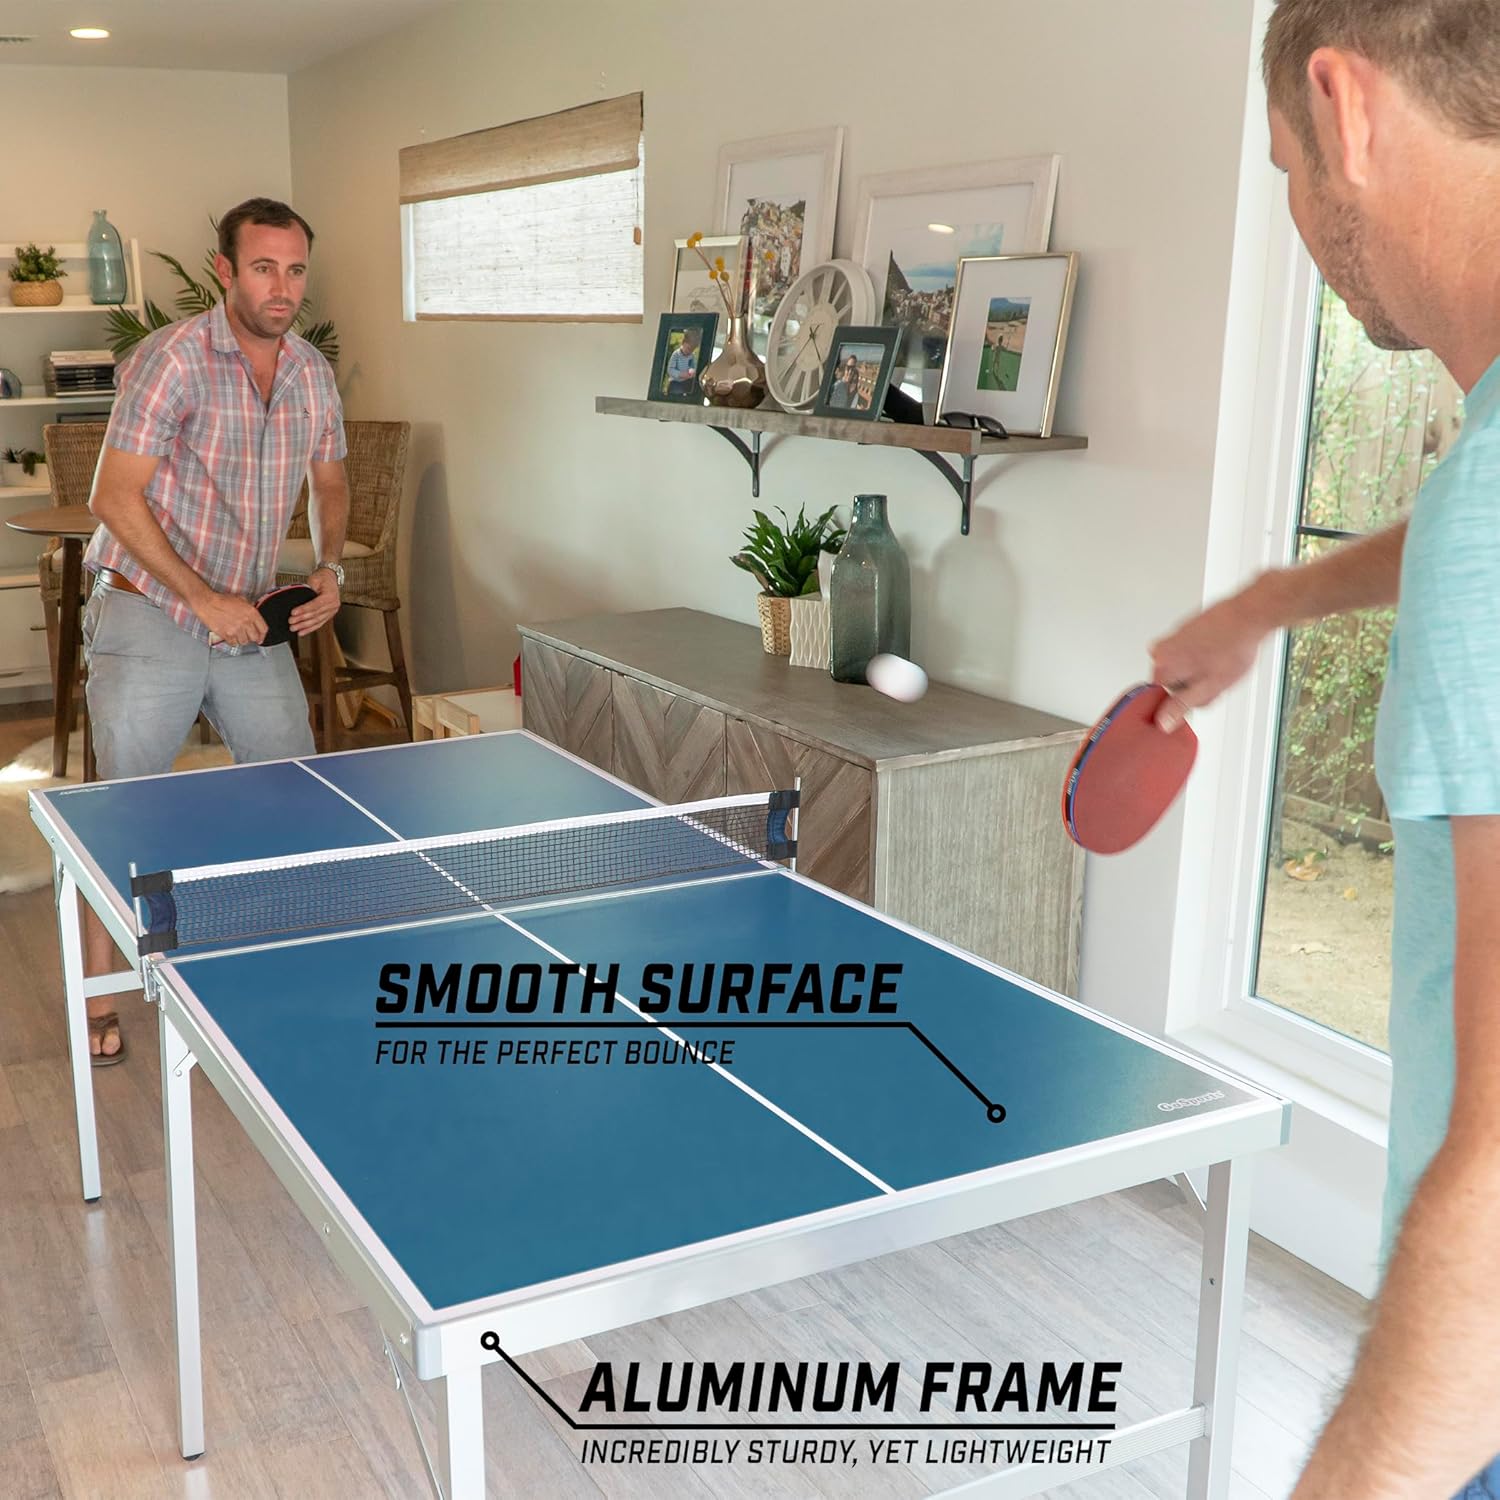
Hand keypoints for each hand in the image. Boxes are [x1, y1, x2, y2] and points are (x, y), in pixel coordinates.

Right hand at [197, 591, 266, 647]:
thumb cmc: (222, 600)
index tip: (260, 637)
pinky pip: (233, 643)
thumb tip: (254, 616)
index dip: (262, 635)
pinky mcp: (227, 634)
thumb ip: (249, 609)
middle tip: (247, 636)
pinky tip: (230, 636)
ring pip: (244, 642)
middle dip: (251, 637)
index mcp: (251, 613)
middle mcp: (246, 622)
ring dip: (241, 639)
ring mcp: (236, 629)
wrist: (207, 603)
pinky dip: (232, 641)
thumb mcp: (241, 599)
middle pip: (254, 637)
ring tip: (237, 634)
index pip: (263, 629)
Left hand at [290, 567, 341, 634]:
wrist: (330, 578)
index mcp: (330, 595)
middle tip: (291, 622)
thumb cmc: (322, 578)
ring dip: (305, 626)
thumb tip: (298, 600)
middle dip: (302, 619)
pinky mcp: (329, 615)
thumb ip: (307, 590)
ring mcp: (332, 611)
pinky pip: (319, 623)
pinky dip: (310, 628)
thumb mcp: (314, 580)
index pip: (315, 605)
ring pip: (317, 621)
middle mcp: (333, 605)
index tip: (294, 613)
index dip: (304, 609)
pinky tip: (303, 631)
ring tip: (295, 628)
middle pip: (316, 614)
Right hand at [1149, 583, 1274, 732]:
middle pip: (1172, 681)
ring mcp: (1172, 636)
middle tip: (1213, 679)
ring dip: (1199, 669)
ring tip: (1219, 662)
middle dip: (1192, 684)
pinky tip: (1220, 651)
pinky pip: (1189, 650)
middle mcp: (1161, 650)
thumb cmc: (1232, 647)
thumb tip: (1162, 722)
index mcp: (1161, 667)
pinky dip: (1203, 653)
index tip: (1199, 694)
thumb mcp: (1208, 688)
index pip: (1162, 697)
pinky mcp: (1185, 628)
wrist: (1248, 615)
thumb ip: (1181, 707)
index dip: (1184, 700)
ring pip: (1182, 666)